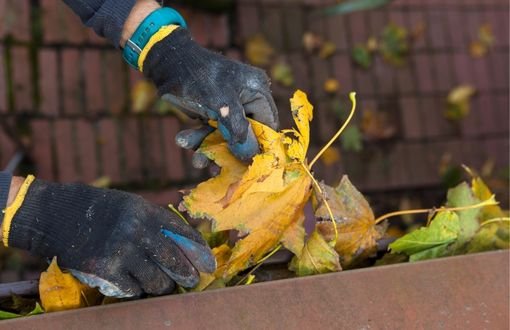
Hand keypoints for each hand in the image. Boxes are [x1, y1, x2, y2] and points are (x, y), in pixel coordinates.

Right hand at [4, 178, 214, 297]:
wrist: (60, 215)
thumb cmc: (104, 211)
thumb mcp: (134, 207)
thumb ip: (159, 224)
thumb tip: (190, 245)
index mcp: (146, 212)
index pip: (183, 236)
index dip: (200, 253)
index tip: (209, 266)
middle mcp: (135, 231)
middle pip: (174, 263)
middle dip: (186, 276)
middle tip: (190, 282)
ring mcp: (120, 252)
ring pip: (156, 282)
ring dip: (162, 286)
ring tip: (161, 283)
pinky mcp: (104, 271)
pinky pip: (133, 290)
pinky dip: (137, 290)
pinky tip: (134, 283)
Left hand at [142, 27, 278, 165]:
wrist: (165, 62)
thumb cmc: (197, 76)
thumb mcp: (220, 103)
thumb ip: (237, 128)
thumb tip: (250, 154)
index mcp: (257, 91)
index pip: (268, 125)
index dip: (260, 146)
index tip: (250, 165)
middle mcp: (246, 99)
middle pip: (246, 135)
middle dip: (229, 152)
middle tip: (218, 169)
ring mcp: (228, 107)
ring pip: (225, 137)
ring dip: (209, 148)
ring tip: (197, 160)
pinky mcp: (212, 112)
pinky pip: (210, 132)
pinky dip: (199, 139)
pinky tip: (183, 140)